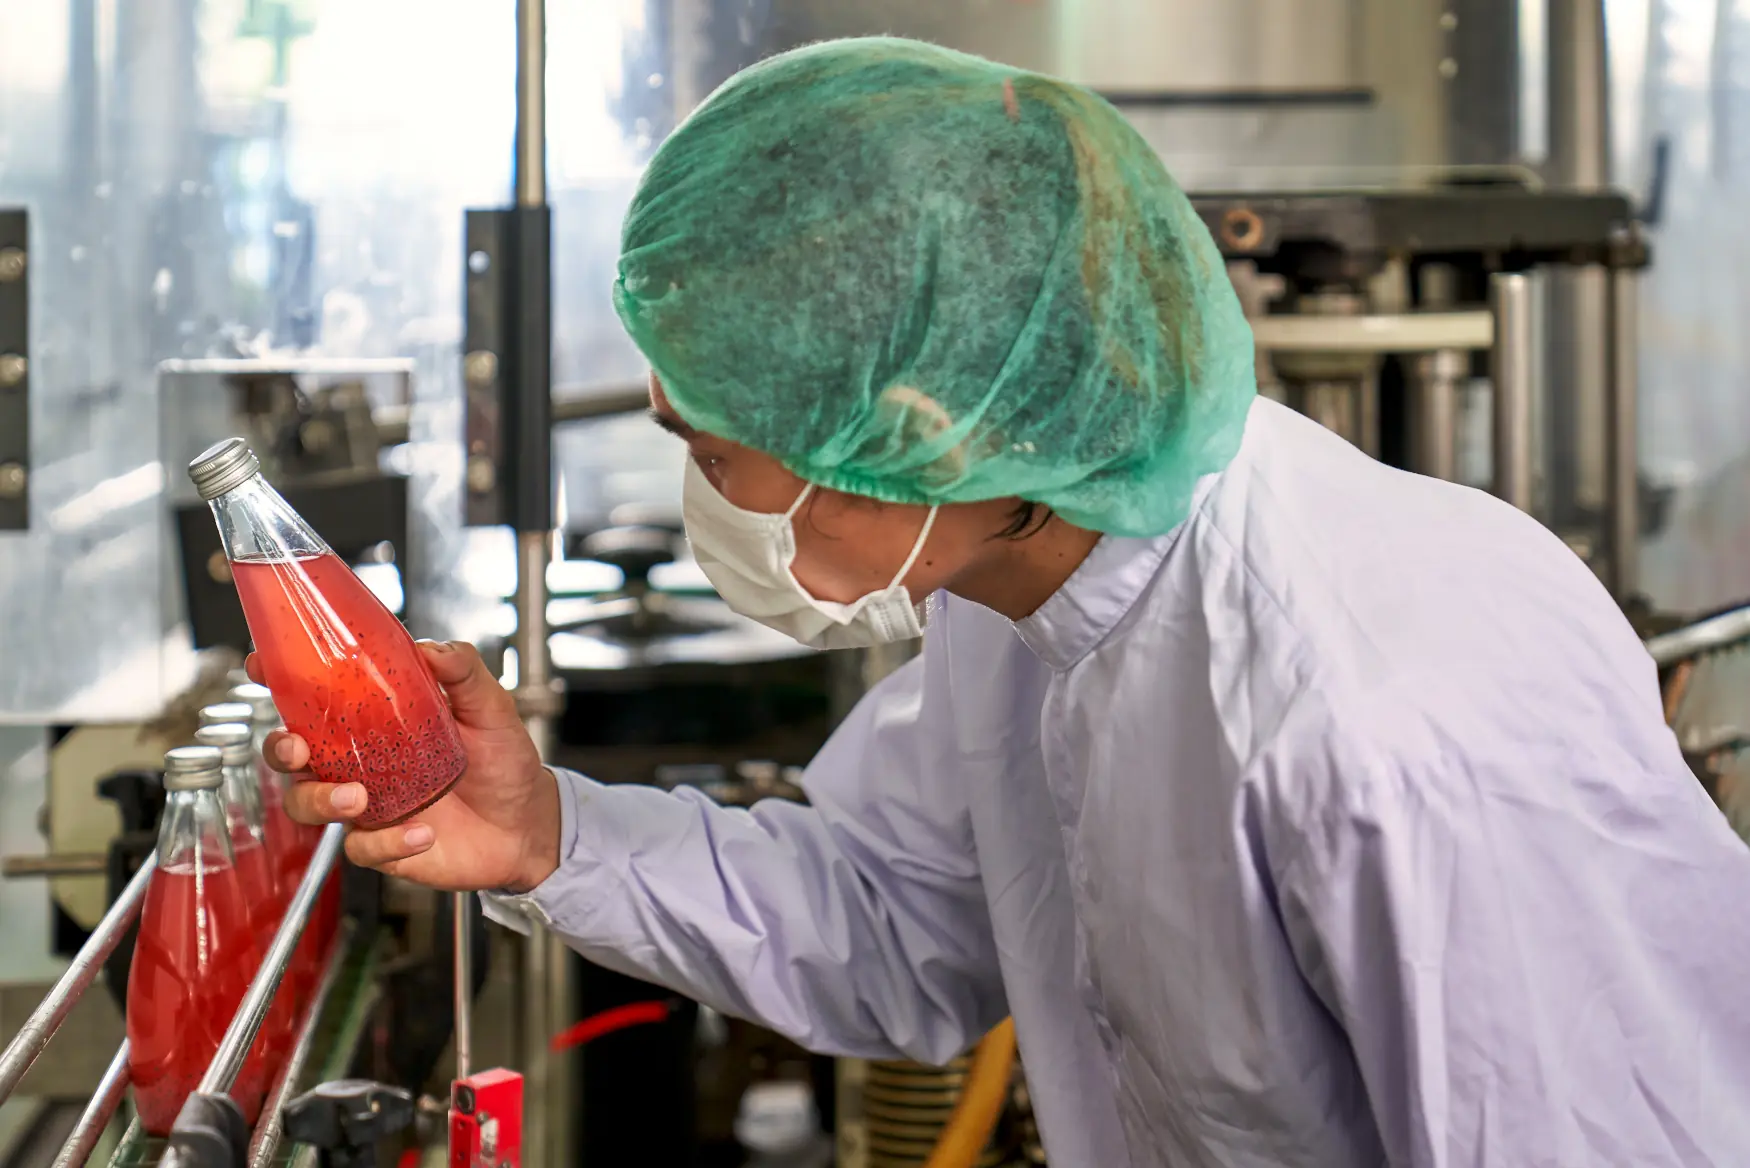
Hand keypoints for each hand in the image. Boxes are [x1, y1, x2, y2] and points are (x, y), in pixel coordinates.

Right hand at [249, 640, 561, 892]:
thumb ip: (464, 673)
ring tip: (360, 799)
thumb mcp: (492, 709)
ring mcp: (367, 805)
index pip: (316, 696)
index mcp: (376, 720)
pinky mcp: (382, 845)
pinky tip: (422, 832)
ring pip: (307, 805)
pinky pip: (361, 848)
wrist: (529, 825)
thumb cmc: (504, 762)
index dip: (280, 679)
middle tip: (299, 750)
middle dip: (280, 749)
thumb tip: (432, 648)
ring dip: (322, 800)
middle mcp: (360, 761)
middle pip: (290, 753)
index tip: (261, 665)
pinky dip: (387, 842)